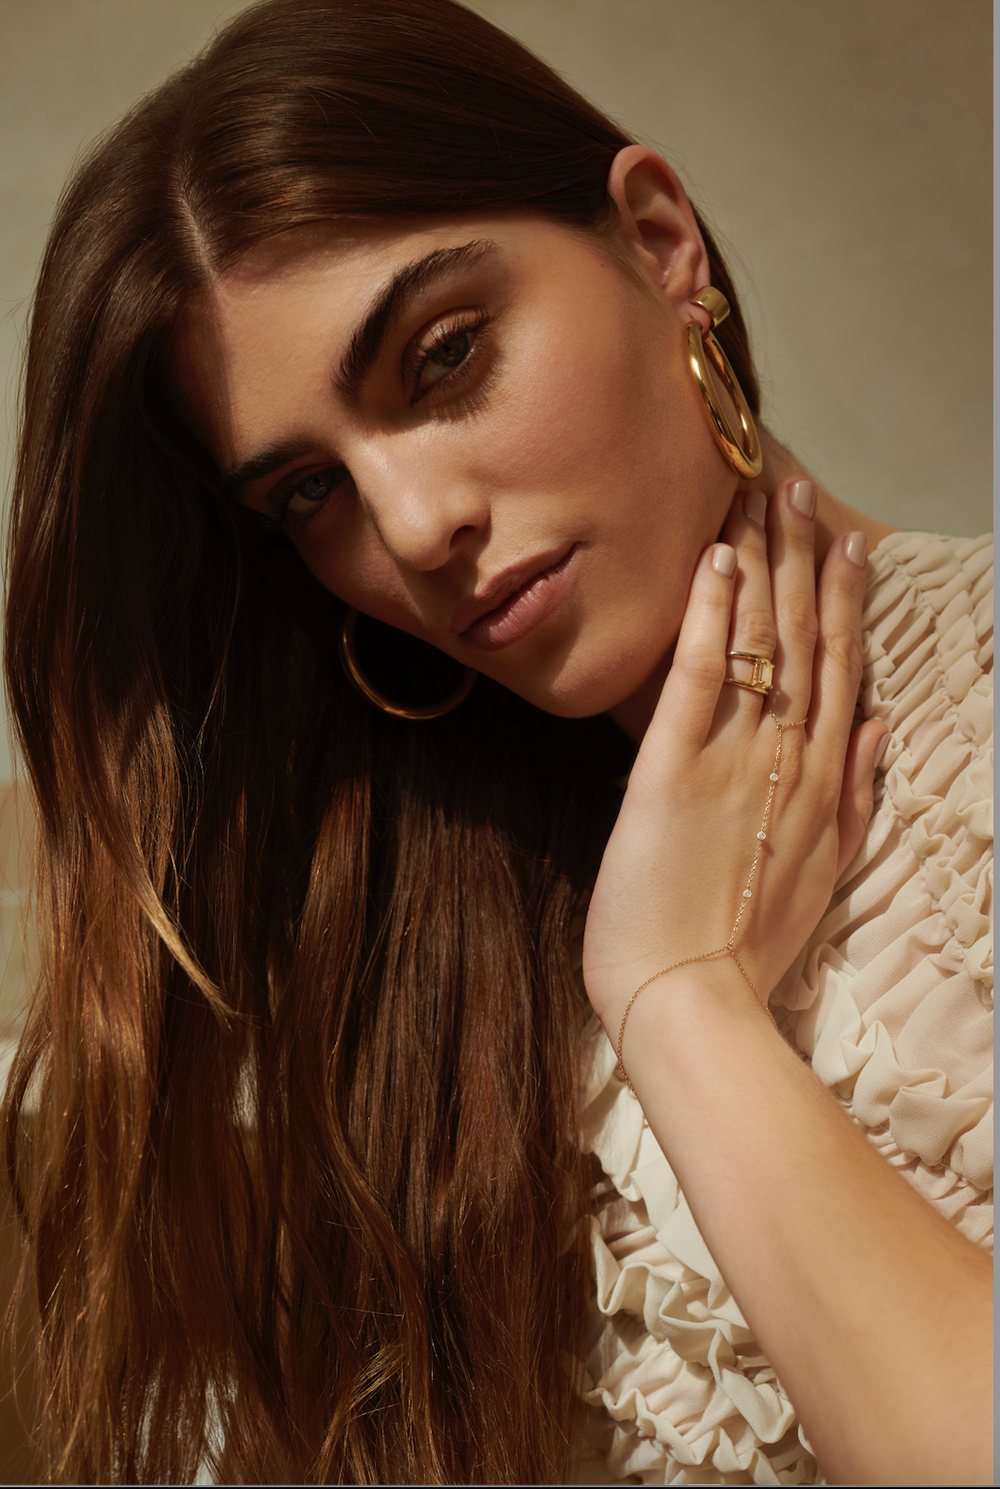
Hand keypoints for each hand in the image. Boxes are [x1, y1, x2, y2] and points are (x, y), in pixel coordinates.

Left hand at [583, 480, 887, 1034]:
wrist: (692, 999)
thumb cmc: (749, 944)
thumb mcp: (826, 871)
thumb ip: (857, 796)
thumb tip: (881, 728)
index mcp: (821, 779)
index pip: (839, 668)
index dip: (843, 599)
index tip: (846, 542)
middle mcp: (788, 756)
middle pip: (802, 637)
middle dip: (802, 555)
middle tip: (796, 485)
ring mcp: (734, 759)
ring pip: (757, 642)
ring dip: (762, 562)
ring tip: (760, 496)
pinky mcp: (670, 770)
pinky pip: (697, 679)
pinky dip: (708, 616)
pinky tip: (714, 559)